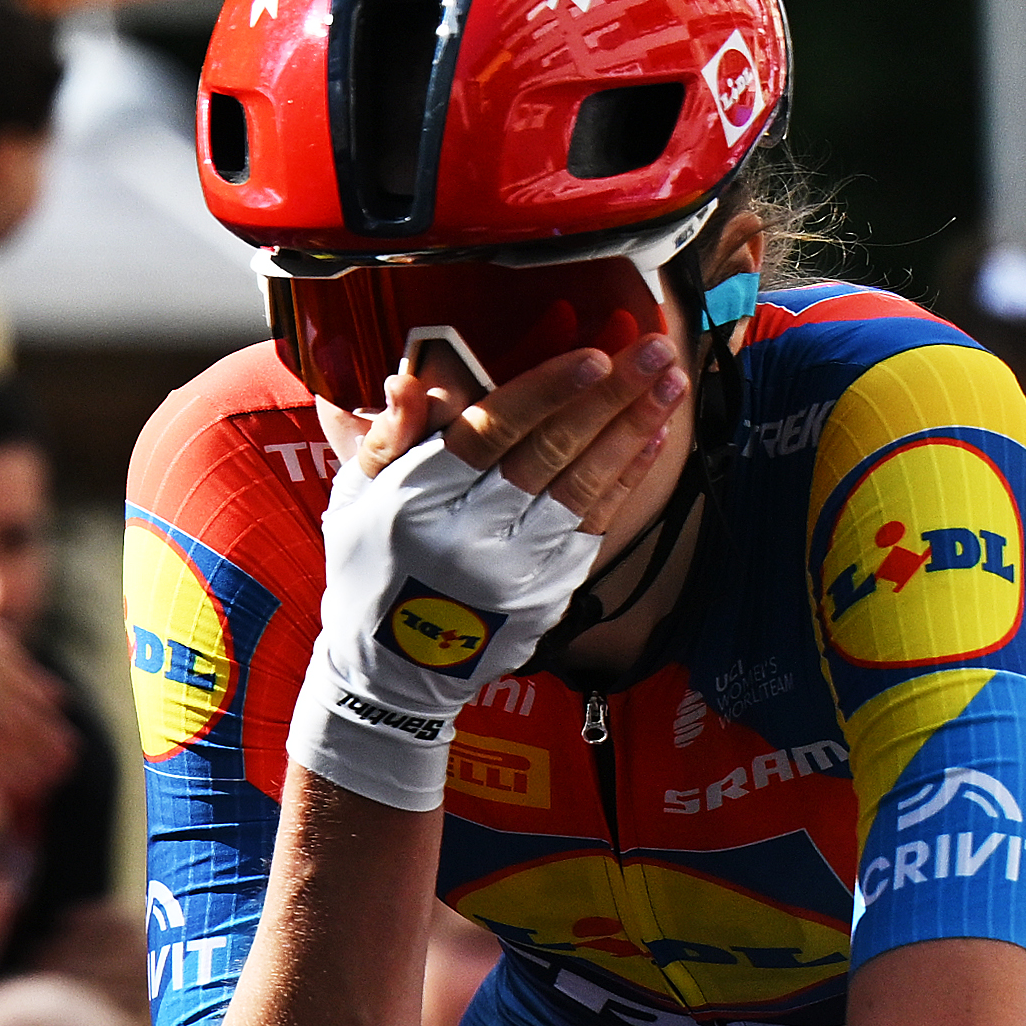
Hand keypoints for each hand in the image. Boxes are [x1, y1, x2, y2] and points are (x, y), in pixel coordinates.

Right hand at [287, 339, 681, 808]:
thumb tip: (410, 379)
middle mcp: (471, 536)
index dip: (545, 393)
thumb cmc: (370, 571)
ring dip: (632, 429)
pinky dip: (627, 477)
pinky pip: (596, 525)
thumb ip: (387, 437)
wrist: (394, 675)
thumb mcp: (355, 500)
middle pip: (550, 454)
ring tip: (671, 381)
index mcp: (416, 503)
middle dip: (609, 397)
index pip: (489, 434)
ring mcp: (517, 570)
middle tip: (655, 350)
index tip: (592, 357)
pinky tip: (655, 435)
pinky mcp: (548, 594)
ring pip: (584, 487)